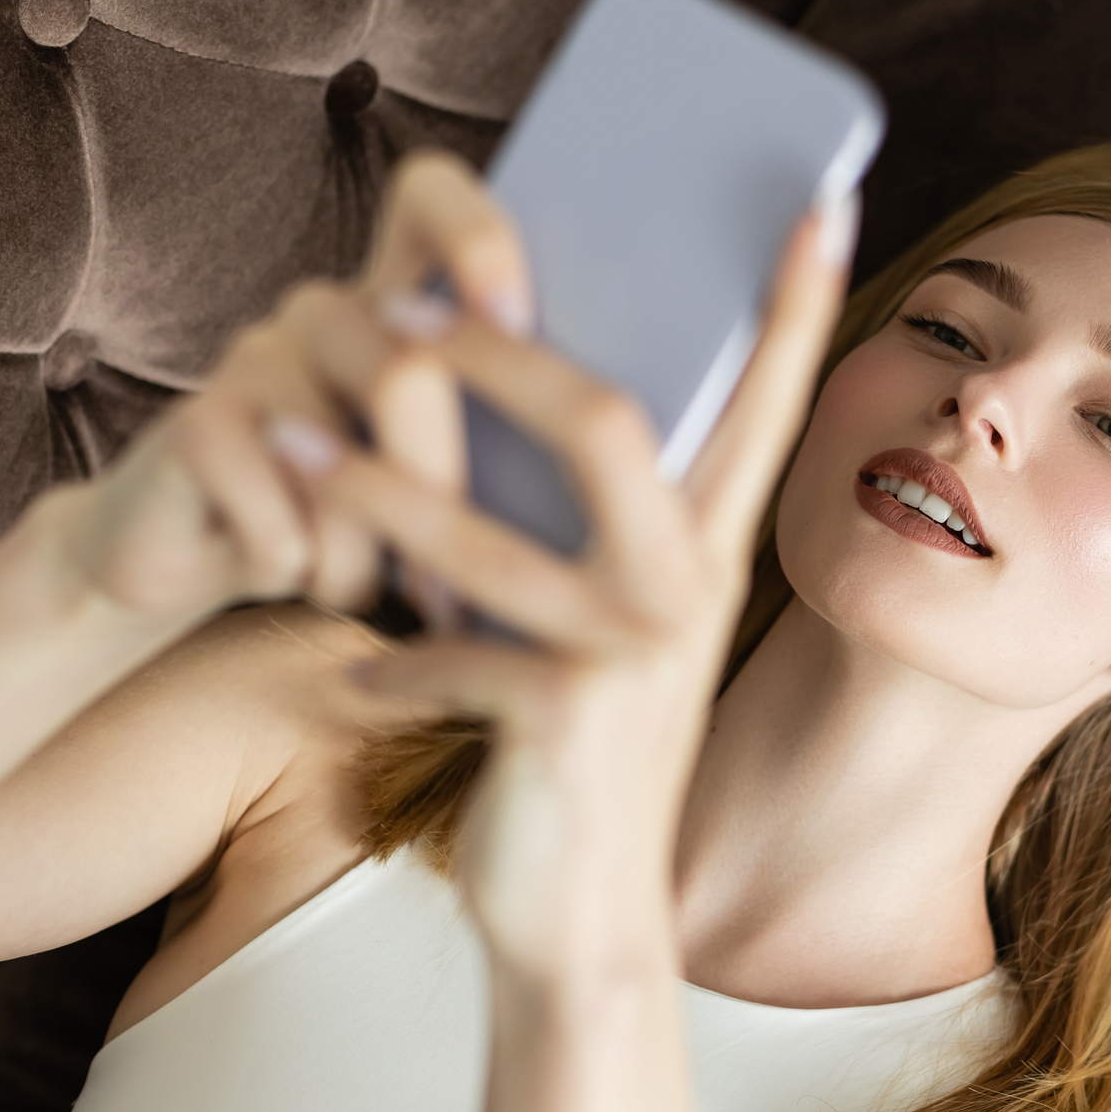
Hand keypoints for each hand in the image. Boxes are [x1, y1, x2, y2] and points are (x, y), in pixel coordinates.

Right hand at [51, 151, 535, 622]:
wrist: (189, 568)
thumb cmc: (342, 529)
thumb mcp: (433, 489)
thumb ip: (501, 446)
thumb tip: (608, 459)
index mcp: (395, 310)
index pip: (429, 196)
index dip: (476, 238)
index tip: (517, 324)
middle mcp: (326, 314)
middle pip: (408, 369)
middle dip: (434, 496)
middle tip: (443, 591)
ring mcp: (255, 357)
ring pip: (344, 453)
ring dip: (359, 556)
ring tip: (347, 586)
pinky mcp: (194, 422)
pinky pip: (280, 506)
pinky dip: (294, 565)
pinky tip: (277, 569)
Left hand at [296, 184, 856, 970]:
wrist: (583, 916)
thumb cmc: (583, 746)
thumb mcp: (609, 628)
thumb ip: (589, 530)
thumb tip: (517, 393)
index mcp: (706, 553)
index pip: (766, 405)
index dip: (792, 303)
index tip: (823, 195)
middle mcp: (687, 591)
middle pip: (610, 424)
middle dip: (498, 356)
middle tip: (398, 311)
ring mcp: (633, 657)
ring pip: (491, 537)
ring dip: (377, 487)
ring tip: (288, 437)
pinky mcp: (563, 721)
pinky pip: (443, 655)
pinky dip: (380, 660)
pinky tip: (348, 672)